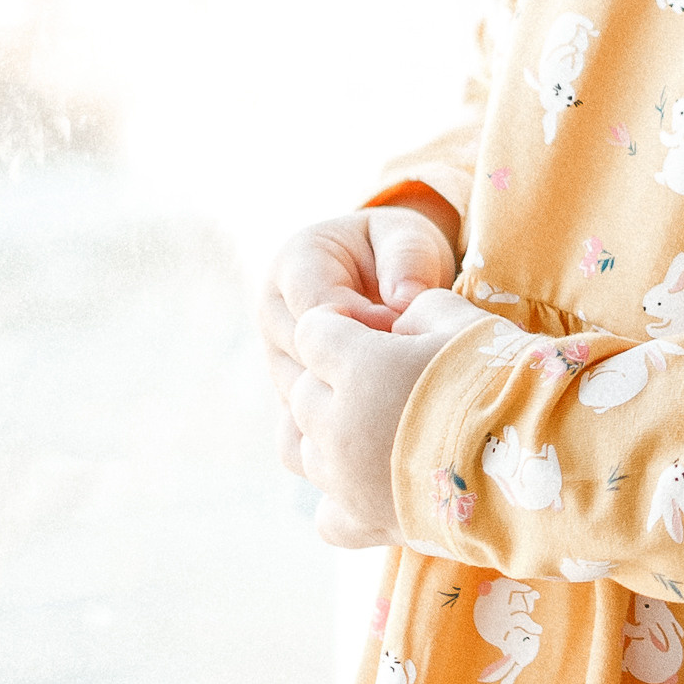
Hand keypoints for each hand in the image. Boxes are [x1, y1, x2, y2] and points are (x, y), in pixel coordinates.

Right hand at [258, 196, 460, 464]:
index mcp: (293, 265)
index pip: (312, 307)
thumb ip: (407, 258)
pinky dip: (336, 443)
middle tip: (405, 376)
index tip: (404, 331)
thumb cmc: (401, 257)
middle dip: (352, 373)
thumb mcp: (409, 240)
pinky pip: (297, 438)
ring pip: (296, 403)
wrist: (389, 281)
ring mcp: (276, 361)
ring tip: (398, 400)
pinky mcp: (288, 401)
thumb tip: (404, 299)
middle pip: (298, 360)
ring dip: (346, 408)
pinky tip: (379, 437)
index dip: (360, 325)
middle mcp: (273, 315)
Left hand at [288, 286, 488, 548]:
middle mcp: (339, 426)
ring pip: (305, 450)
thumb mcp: (462, 321)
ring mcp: (348, 481)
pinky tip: (369, 481)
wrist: (539, 458)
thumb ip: (416, 311)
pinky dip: (338, 497)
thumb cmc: (503, 379)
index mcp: (357, 368)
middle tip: (378, 376)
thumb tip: (398, 325)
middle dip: (328, 377)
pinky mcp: (367, 524)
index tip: (366, 327)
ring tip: (375, 426)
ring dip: (329, 432)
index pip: (312, 334)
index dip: (338, 324)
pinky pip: (327, 514)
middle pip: (301, 392)